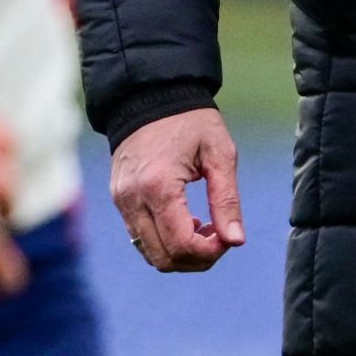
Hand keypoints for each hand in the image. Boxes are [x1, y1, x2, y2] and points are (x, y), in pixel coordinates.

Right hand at [109, 107, 248, 273]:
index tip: (228, 238)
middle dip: (197, 259)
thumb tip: (236, 241)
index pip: (182, 245)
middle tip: (218, 237)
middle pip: (164, 258)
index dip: (210, 253)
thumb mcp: (219, 153)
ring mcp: (122, 201)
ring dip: (180, 252)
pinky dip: (164, 241)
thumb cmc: (190, 121)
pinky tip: (184, 220)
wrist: (149, 96)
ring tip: (202, 227)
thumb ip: (227, 200)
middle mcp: (133, 198)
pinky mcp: (119, 200)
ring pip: (150, 253)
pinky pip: (140, 237)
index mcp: (159, 186)